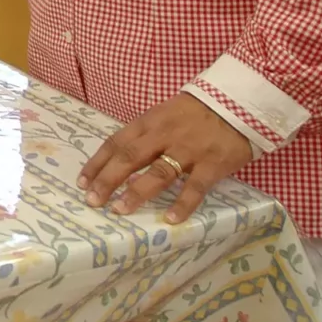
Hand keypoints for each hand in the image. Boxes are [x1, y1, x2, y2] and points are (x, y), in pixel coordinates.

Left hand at [79, 92, 253, 222]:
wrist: (238, 102)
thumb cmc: (196, 111)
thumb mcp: (164, 114)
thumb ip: (145, 135)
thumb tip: (121, 158)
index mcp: (148, 122)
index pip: (116, 143)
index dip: (98, 163)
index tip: (82, 182)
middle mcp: (163, 135)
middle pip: (129, 158)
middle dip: (108, 180)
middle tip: (93, 201)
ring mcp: (188, 150)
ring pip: (158, 172)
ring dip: (136, 192)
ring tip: (120, 210)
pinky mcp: (213, 163)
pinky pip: (195, 186)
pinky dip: (183, 203)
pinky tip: (170, 219)